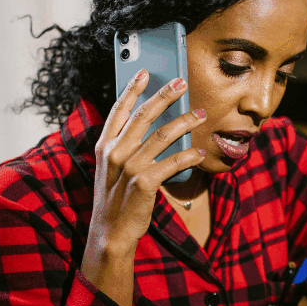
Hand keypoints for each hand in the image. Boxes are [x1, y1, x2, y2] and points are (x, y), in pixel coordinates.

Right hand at [81, 69, 206, 305]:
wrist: (110, 233)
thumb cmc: (115, 200)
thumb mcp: (111, 170)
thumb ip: (124, 148)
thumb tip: (151, 127)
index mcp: (104, 147)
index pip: (118, 110)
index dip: (132, 89)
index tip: (144, 72)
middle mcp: (115, 153)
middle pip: (144, 115)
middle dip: (165, 96)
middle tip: (182, 83)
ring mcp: (129, 167)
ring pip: (162, 135)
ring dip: (185, 122)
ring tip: (201, 115)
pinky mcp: (144, 183)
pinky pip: (172, 162)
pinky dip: (188, 156)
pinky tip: (199, 152)